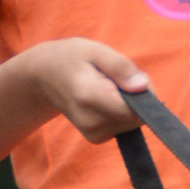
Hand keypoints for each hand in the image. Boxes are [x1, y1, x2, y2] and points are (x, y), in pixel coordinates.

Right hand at [22, 37, 151, 143]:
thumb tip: (142, 87)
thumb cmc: (72, 58)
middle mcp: (91, 121)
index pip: (133, 110)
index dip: (145, 93)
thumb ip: (121, 68)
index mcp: (89, 98)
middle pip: (136, 117)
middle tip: (121, 76)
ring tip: (110, 84)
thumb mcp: (96, 51)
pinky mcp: (97, 138)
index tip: (137, 76)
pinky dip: (123, 110)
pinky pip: (126, 125)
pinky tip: (107, 96)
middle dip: (138, 95)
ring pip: (133, 122)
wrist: (45, 77)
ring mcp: (93, 133)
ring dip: (131, 102)